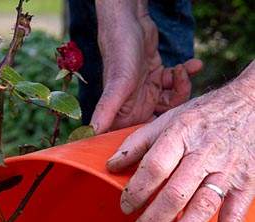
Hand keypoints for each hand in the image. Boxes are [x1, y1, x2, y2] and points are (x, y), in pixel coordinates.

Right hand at [91, 0, 201, 133]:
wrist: (129, 22)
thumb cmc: (120, 53)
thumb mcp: (116, 86)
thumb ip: (105, 111)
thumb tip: (90, 133)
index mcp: (124, 115)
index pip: (141, 136)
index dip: (155, 136)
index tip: (169, 126)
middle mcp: (136, 107)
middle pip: (162, 119)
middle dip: (175, 104)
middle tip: (180, 87)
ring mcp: (148, 92)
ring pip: (172, 101)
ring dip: (182, 85)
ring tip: (181, 70)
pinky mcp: (158, 77)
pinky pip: (176, 83)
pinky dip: (186, 73)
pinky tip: (194, 64)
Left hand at [106, 64, 254, 221]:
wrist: (252, 103)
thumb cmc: (205, 114)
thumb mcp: (170, 118)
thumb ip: (139, 142)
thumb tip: (110, 166)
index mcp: (182, 134)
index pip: (154, 167)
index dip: (137, 191)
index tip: (125, 207)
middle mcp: (205, 153)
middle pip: (176, 194)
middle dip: (153, 220)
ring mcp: (227, 171)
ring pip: (202, 209)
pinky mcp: (246, 185)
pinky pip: (234, 217)